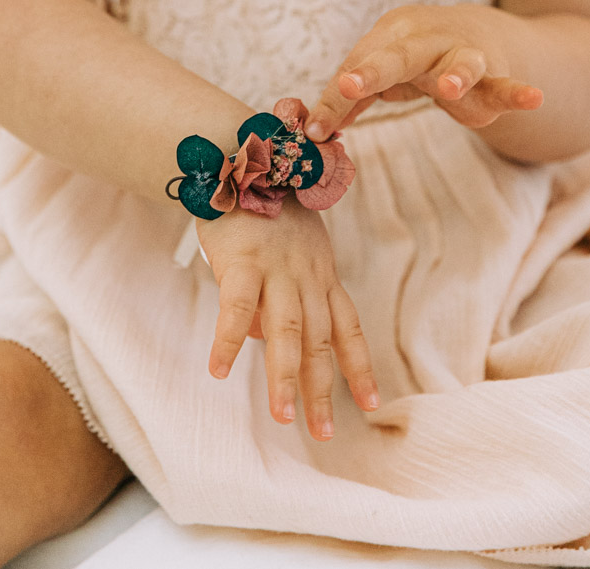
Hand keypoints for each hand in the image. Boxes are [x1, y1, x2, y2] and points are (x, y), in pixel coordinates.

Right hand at [196, 196, 379, 440]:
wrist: (239, 155)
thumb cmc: (260, 207)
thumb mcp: (288, 248)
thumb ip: (284, 293)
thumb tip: (269, 341)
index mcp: (320, 272)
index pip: (347, 327)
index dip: (359, 367)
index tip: (370, 404)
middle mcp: (306, 274)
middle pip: (319, 340)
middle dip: (322, 390)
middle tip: (322, 434)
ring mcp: (276, 267)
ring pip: (287, 331)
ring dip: (285, 377)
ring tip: (283, 417)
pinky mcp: (242, 260)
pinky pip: (236, 307)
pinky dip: (229, 341)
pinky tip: (219, 370)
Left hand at [304, 3, 543, 141]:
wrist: (478, 33)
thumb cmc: (416, 57)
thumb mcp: (382, 73)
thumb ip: (351, 99)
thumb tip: (314, 131)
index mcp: (391, 34)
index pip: (357, 69)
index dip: (335, 99)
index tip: (315, 130)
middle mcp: (426, 38)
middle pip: (398, 55)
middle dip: (372, 69)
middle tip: (349, 84)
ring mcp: (464, 54)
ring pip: (460, 62)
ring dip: (453, 74)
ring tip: (449, 88)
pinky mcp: (494, 76)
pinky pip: (505, 85)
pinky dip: (517, 92)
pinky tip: (533, 98)